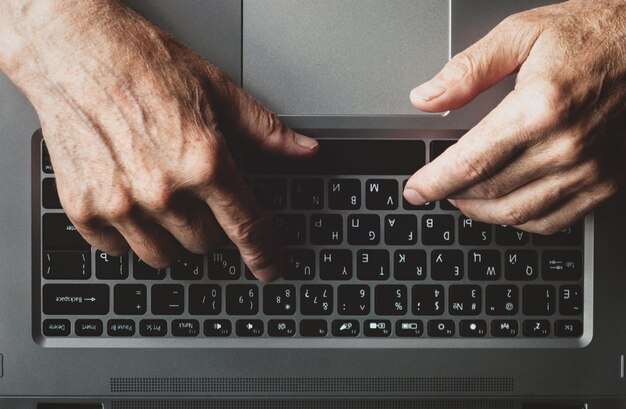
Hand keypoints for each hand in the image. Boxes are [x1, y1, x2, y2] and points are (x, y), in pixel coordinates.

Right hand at [0, 1, 317, 279]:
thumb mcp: (217, 91)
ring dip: (168, 235)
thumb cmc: (142, 62)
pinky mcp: (83, 207)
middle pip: (204, 243)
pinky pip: (116, 249)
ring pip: (162, 255)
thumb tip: (304, 151)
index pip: (247, 227)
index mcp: (203, 161)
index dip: (263, 253)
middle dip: (207, 225)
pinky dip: (126, 232)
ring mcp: (119, 202)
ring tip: (159, 196)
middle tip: (194, 193)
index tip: (268, 267)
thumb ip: (265, 131)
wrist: (72, 47)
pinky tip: (126, 196)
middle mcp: (163, 189)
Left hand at [404, 0, 625, 233]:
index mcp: (538, 108)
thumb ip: (467, 70)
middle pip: (487, 192)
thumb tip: (425, 98)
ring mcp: (588, 169)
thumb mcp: (520, 34)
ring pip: (515, 214)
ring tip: (461, 197)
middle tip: (434, 187)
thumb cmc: (589, 35)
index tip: (414, 190)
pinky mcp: (604, 181)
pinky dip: (519, 220)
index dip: (433, 182)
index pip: (470, 163)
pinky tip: (503, 205)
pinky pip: (552, 221)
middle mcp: (565, 146)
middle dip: (450, 194)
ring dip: (479, 212)